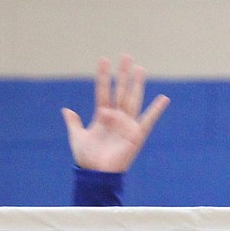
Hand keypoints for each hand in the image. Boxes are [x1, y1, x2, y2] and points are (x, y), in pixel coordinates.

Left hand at [61, 55, 168, 173]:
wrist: (96, 174)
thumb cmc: (87, 159)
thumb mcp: (77, 138)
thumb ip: (74, 123)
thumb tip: (66, 110)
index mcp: (102, 116)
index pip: (103, 91)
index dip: (103, 76)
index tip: (103, 59)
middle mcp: (116, 117)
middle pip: (120, 91)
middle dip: (122, 74)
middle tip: (126, 56)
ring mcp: (126, 124)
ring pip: (132, 99)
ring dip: (136, 84)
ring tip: (140, 68)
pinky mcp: (136, 135)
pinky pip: (148, 120)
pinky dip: (156, 110)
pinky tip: (163, 98)